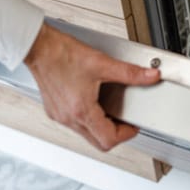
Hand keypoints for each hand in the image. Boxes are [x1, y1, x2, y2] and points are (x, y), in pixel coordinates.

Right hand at [23, 22, 160, 150]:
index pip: (108, 139)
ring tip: (110, 109)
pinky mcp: (54, 110)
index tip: (133, 126)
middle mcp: (68, 118)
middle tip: (125, 121)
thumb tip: (151, 76)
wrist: (39, 47)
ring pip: (85, 134)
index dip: (126, 134)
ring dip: (100, 126)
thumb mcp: (103, 63)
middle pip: (97, 142)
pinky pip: (74, 124)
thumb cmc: (62, 54)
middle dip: (115, 134)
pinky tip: (92, 102)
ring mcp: (59, 115)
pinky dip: (88, 118)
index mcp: (81, 111)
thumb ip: (130, 72)